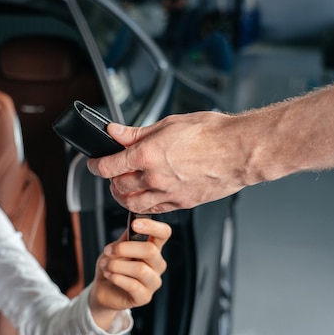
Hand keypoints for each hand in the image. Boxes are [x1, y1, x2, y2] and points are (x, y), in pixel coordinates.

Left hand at [87, 112, 249, 212]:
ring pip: (133, 204)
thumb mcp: (169, 124)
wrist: (241, 151)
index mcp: (147, 154)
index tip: (92, 163)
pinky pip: (154, 210)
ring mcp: (168, 194)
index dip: (94, 165)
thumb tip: (115, 132)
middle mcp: (155, 177)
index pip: (108, 167)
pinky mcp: (182, 204)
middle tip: (112, 173)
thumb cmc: (212, 134)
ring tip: (124, 188)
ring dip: (123, 197)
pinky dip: (144, 205)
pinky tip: (146, 197)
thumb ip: (137, 133)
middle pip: (118, 186)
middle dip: (110, 180)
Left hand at [89, 217, 170, 329]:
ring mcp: (153, 281)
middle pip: (150, 251)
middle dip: (125, 248)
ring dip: (117, 265)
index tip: (135, 224)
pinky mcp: (145, 297)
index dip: (153, 227)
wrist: (103, 289)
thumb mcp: (114, 249)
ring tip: (106, 265)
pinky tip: (109, 275)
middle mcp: (157, 264)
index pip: (163, 233)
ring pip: (140, 269)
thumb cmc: (112, 266)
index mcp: (153, 248)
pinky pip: (133, 285)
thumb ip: (124, 239)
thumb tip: (131, 225)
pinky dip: (117, 278)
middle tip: (109, 250)